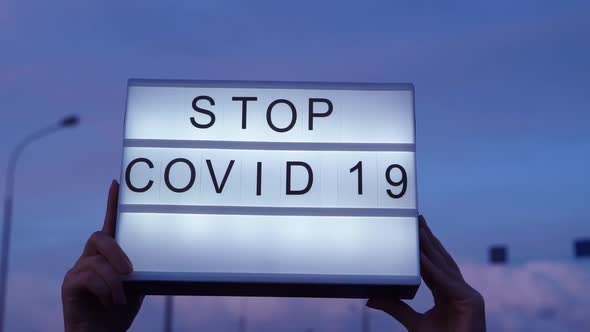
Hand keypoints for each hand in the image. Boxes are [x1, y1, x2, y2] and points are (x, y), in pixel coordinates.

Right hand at [62, 180, 142, 331]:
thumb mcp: (138, 286)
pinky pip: (87, 277)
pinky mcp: (69, 285)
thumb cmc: (120, 309)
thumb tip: (166, 257)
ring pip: (96, 262)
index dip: (112, 203)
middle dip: (117, 252)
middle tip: (130, 271)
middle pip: (99, 238)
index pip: (110, 224)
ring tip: (121, 299)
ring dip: (114, 282)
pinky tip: (110, 302)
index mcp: (109, 255)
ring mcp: (78, 270)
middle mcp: (91, 257)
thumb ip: (143, 269)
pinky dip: (103, 290)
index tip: (117, 183)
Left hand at [367, 215, 485, 331]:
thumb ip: (396, 308)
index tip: (415, 231)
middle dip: (429, 240)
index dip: (425, 248)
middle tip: (417, 219)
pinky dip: (432, 269)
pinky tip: (421, 257)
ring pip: (444, 266)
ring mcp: (468, 295)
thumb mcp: (413, 323)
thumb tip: (371, 299)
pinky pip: (446, 282)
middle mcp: (460, 290)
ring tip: (419, 230)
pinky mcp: (472, 302)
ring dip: (431, 247)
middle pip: (442, 260)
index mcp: (449, 294)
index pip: (435, 266)